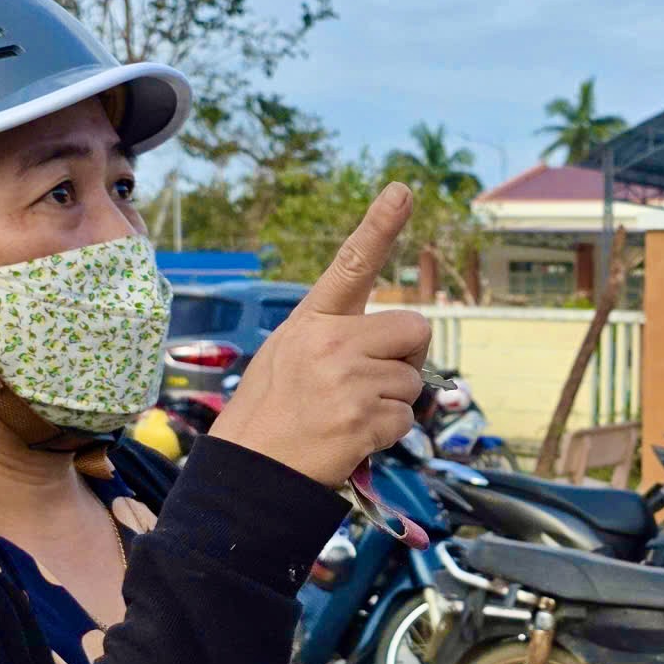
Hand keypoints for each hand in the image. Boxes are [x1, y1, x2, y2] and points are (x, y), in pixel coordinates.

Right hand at [214, 185, 430, 488]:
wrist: (249, 472)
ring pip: (413, 380)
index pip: (350, 265)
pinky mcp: (362, 418)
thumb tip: (395, 346)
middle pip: (414, 328)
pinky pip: (405, 419)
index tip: (403, 190)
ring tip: (348, 415)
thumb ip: (337, 338)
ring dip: (393, 401)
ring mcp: (347, 380)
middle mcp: (330, 342)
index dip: (380, 226)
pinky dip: (387, 433)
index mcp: (311, 321)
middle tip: (376, 380)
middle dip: (409, 356)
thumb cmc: (271, 413)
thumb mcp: (288, 356)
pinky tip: (352, 438)